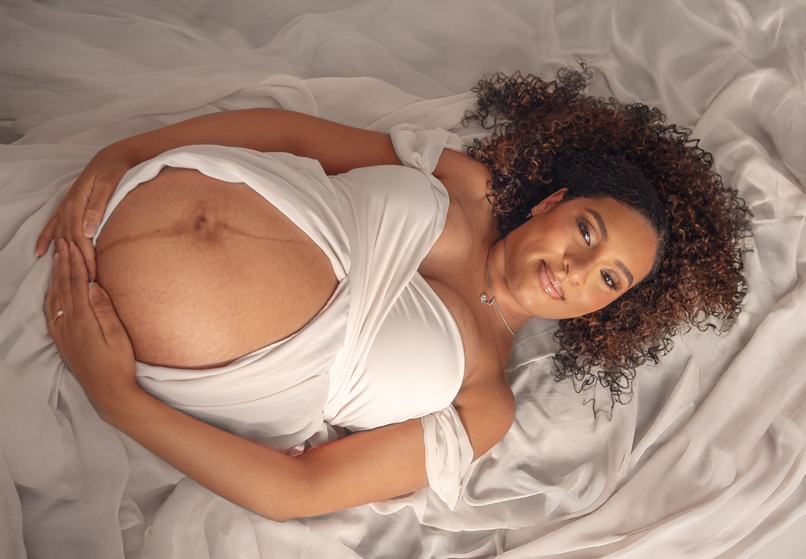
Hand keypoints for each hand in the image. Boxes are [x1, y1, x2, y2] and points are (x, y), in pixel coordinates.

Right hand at [35, 146, 133, 280]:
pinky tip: (40, 252)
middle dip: (79, 262)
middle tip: (87, 282)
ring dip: (64, 255)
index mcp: (77, 205)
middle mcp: (68, 208)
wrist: (111, 157)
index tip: (94, 274)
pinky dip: (46, 239)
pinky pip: (52, 225)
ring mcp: (66, 207)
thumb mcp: (108, 185)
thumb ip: (98, 207)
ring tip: (69, 274)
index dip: (87, 258)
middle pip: (71, 241)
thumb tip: (89, 231)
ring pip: (62, 236)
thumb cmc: (115, 170)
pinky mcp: (67, 206)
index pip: (82, 239)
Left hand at [45, 238, 137, 417]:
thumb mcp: (118, 336)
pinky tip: (53, 288)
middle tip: (62, 244)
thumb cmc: (118, 365)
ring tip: (57, 259)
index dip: (75, 264)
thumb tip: (93, 286)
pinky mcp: (62, 340)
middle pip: (63, 287)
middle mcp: (68, 324)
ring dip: (55, 276)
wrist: (108, 392)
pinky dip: (51, 294)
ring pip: (55, 297)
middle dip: (62, 264)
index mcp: (83, 320)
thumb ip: (104, 310)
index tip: (74, 246)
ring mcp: (62, 332)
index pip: (77, 284)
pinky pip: (52, 311)